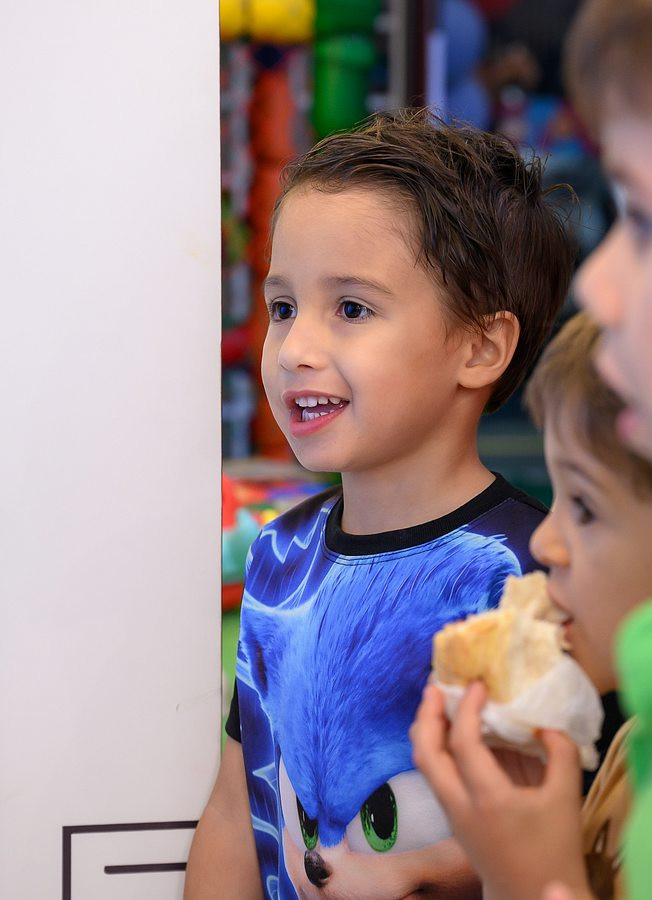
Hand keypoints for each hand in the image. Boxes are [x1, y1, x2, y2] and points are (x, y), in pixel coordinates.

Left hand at [410, 681, 590, 899]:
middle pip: (424, 753)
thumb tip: (543, 722)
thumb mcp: (567, 799)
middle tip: (435, 685)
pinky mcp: (450, 817)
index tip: (478, 685)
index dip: (466, 708)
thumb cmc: (554, 849)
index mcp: (489, 800)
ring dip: (425, 729)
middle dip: (425, 714)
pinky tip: (448, 730)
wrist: (532, 896)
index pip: (463, 743)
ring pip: (422, 765)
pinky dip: (433, 746)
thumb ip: (561, 754)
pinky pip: (432, 774)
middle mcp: (459, 806)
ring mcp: (450, 813)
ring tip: (436, 701)